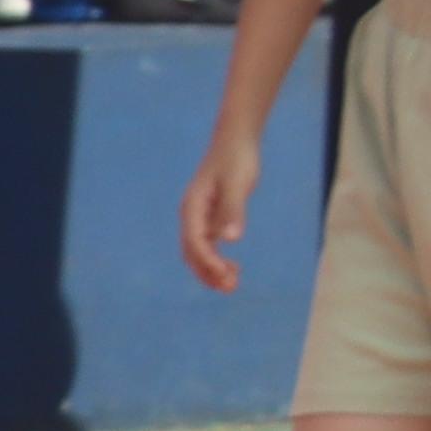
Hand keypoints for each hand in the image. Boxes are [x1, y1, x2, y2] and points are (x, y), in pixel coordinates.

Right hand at [179, 129, 261, 293]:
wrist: (236, 141)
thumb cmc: (236, 160)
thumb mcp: (237, 184)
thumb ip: (233, 211)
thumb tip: (232, 240)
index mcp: (192, 207)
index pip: (194, 241)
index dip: (208, 261)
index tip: (226, 274)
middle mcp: (192, 215)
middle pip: (192, 252)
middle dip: (208, 272)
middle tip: (230, 288)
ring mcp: (200, 217)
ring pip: (200, 251)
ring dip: (212, 270)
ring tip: (232, 285)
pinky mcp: (211, 217)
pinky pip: (209, 245)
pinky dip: (218, 259)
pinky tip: (233, 267)